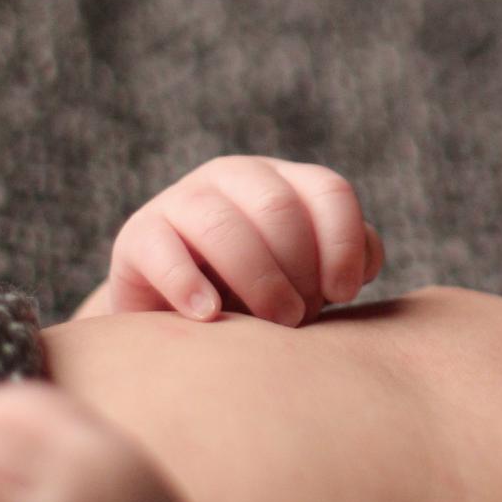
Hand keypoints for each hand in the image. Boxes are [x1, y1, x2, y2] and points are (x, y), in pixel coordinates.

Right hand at [102, 156, 384, 324]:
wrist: (174, 317)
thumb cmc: (256, 294)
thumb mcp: (306, 273)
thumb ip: (344, 259)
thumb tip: (364, 263)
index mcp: (283, 180)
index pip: (328, 191)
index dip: (342, 244)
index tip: (344, 294)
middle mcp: (233, 176)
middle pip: (279, 208)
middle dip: (299, 270)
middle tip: (300, 318)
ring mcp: (181, 200)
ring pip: (224, 225)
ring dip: (257, 280)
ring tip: (272, 324)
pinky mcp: (138, 236)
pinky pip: (164, 251)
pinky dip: (190, 286)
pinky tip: (210, 317)